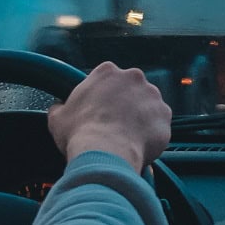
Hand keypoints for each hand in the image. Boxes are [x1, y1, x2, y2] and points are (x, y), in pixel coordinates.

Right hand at [48, 62, 171, 170]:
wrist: (106, 152)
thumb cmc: (80, 133)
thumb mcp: (58, 118)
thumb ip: (60, 107)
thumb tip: (58, 108)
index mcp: (107, 72)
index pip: (108, 79)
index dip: (104, 97)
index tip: (101, 111)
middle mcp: (134, 78)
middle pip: (131, 90)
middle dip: (126, 105)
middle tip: (115, 125)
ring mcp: (153, 96)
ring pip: (148, 106)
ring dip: (141, 119)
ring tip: (128, 138)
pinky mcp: (166, 116)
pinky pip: (160, 124)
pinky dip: (152, 134)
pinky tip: (140, 145)